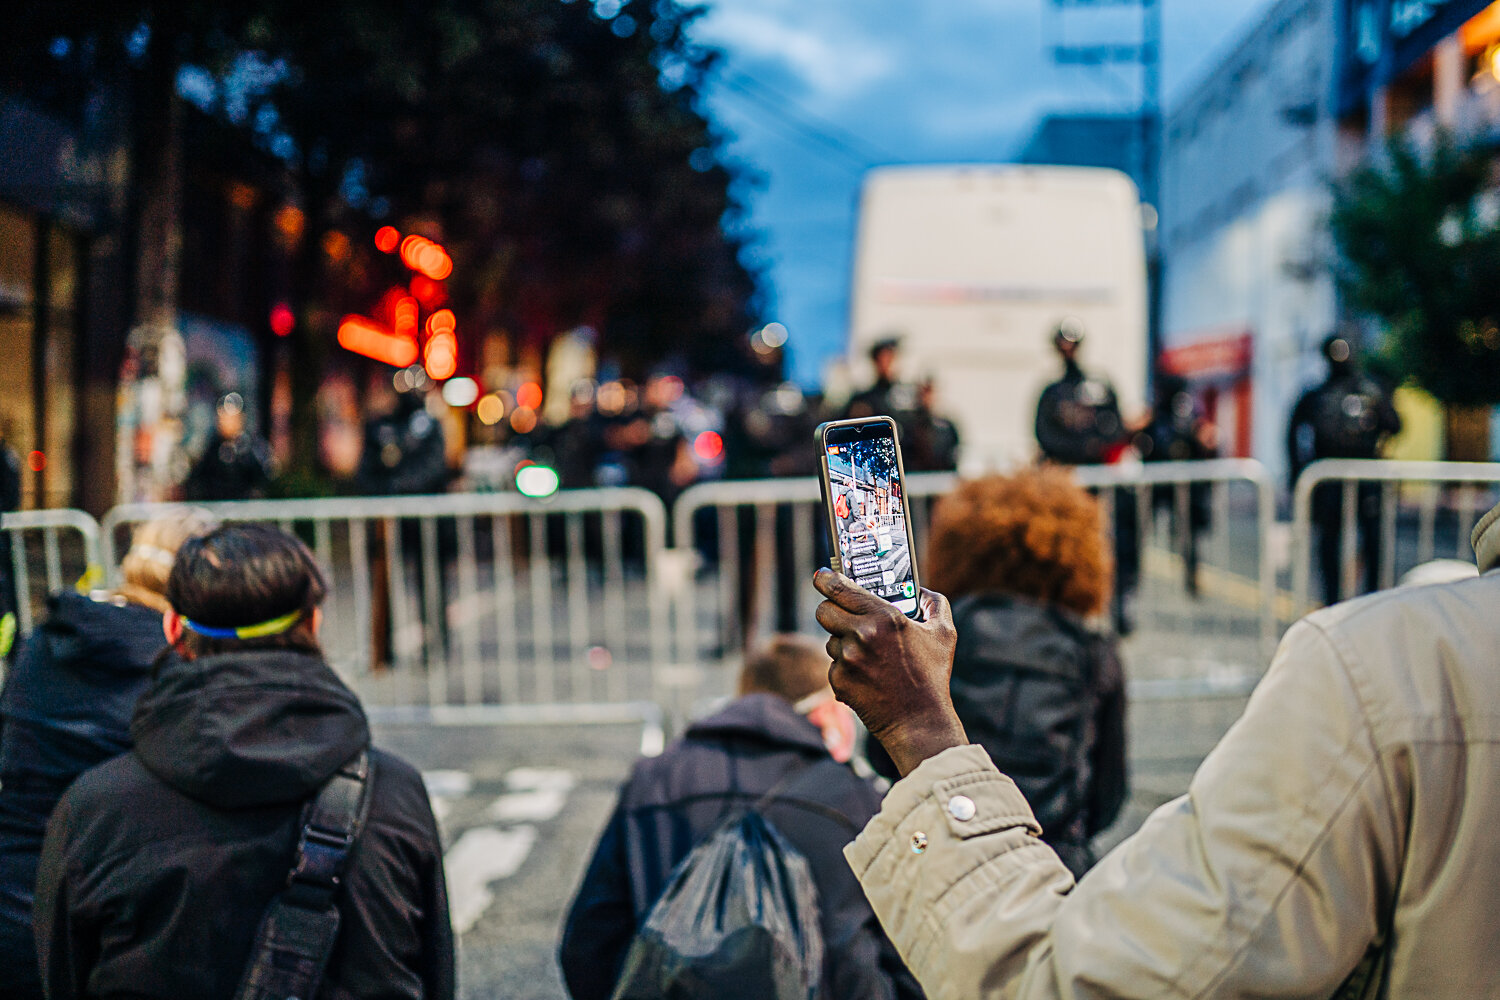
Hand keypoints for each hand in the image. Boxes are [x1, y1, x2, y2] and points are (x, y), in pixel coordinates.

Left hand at [813, 569, 967, 776]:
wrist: (919, 721)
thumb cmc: (932, 677)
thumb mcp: (943, 634)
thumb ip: (935, 604)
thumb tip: (922, 591)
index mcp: (885, 617)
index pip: (840, 588)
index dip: (826, 579)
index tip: (822, 576)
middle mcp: (862, 635)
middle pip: (824, 610)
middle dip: (831, 610)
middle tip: (843, 615)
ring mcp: (847, 659)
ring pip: (829, 639)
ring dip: (843, 643)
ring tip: (869, 655)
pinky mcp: (839, 681)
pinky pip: (834, 665)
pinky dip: (846, 669)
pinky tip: (867, 676)